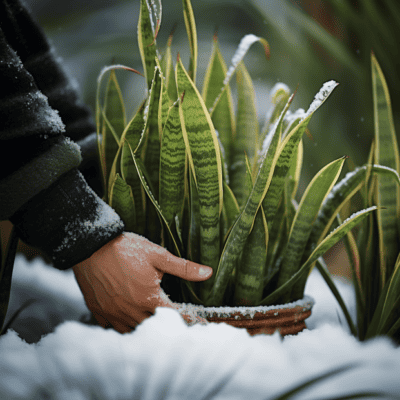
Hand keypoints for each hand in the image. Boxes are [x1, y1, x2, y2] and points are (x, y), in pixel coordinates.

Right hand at [72, 232, 212, 332]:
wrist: (91, 246)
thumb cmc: (125, 249)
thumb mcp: (158, 256)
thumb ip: (184, 268)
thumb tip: (208, 273)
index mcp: (149, 300)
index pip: (176, 316)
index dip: (191, 320)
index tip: (201, 325)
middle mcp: (131, 312)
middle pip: (155, 329)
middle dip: (168, 327)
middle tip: (177, 323)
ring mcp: (113, 314)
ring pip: (134, 331)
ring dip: (146, 329)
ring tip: (154, 324)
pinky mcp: (99, 312)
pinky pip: (113, 328)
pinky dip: (124, 327)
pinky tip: (129, 320)